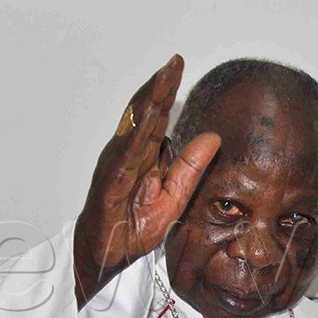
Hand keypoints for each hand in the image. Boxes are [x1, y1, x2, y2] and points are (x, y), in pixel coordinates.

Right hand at [74, 54, 220, 308]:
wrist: (104, 256)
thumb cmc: (130, 227)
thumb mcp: (173, 197)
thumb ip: (191, 168)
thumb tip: (212, 137)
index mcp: (142, 156)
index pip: (157, 118)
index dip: (167, 92)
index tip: (178, 66)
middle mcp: (127, 154)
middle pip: (144, 113)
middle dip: (159, 86)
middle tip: (174, 61)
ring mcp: (116, 165)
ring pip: (133, 126)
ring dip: (148, 100)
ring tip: (163, 77)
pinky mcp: (110, 181)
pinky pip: (126, 153)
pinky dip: (137, 132)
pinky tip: (148, 115)